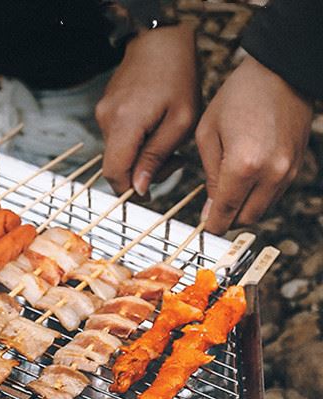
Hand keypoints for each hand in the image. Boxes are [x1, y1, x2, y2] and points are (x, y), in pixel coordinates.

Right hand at [96, 22, 198, 195]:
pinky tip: (155, 128)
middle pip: (116, 166)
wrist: (160, 40)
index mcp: (125, 124)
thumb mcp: (180, 121)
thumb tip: (139, 188)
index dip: (129, 190)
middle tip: (173, 162)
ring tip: (167, 141)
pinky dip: (135, 142)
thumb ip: (157, 156)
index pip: (114, 173)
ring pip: (117, 153)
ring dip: (140, 157)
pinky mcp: (104, 110)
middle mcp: (107, 121)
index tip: (149, 194)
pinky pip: (117, 138)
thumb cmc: (178, 76)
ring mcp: (102, 114)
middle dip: (141, 173)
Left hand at [196, 55, 312, 233]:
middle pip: (246, 219)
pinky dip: (259, 196)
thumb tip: (210, 210)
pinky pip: (275, 194)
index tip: (203, 225)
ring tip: (228, 193)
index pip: (225, 213)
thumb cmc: (240, 96)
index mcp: (243, 166)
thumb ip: (209, 177)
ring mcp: (288, 170)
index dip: (211, 225)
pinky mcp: (297, 165)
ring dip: (244, 209)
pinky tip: (246, 181)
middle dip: (227, 219)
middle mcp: (270, 172)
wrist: (281, 70)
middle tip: (213, 210)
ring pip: (262, 210)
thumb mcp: (208, 135)